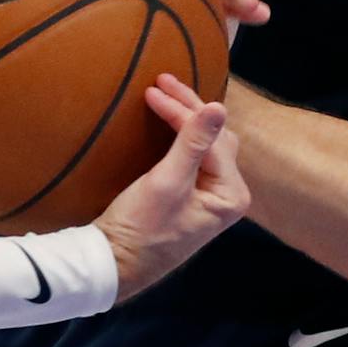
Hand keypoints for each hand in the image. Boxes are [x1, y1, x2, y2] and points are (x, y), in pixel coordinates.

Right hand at [94, 74, 248, 301]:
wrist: (115, 264)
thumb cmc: (142, 227)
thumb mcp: (167, 182)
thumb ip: (193, 142)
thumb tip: (219, 106)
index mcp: (232, 194)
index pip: (212, 138)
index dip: (183, 110)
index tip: (153, 89)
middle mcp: (228, 195)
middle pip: (215, 137)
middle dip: (188, 107)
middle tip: (160, 82)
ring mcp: (211, 197)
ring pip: (206, 144)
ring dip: (187, 118)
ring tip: (163, 93)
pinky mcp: (192, 198)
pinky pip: (195, 155)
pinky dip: (182, 134)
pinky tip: (169, 119)